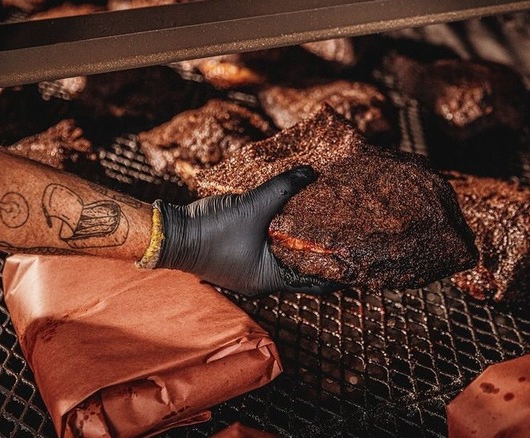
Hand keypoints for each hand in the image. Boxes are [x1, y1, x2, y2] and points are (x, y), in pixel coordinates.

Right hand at [153, 166, 336, 296]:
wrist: (171, 234)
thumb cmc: (212, 230)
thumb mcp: (252, 206)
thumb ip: (283, 188)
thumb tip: (310, 172)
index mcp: (270, 278)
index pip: (315, 282)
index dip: (338, 272)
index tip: (357, 259)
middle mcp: (263, 279)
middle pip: (302, 268)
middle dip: (321, 253)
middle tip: (343, 234)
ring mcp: (250, 269)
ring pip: (285, 258)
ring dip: (300, 242)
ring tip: (322, 223)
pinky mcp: (240, 256)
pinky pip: (269, 249)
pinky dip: (282, 237)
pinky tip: (291, 218)